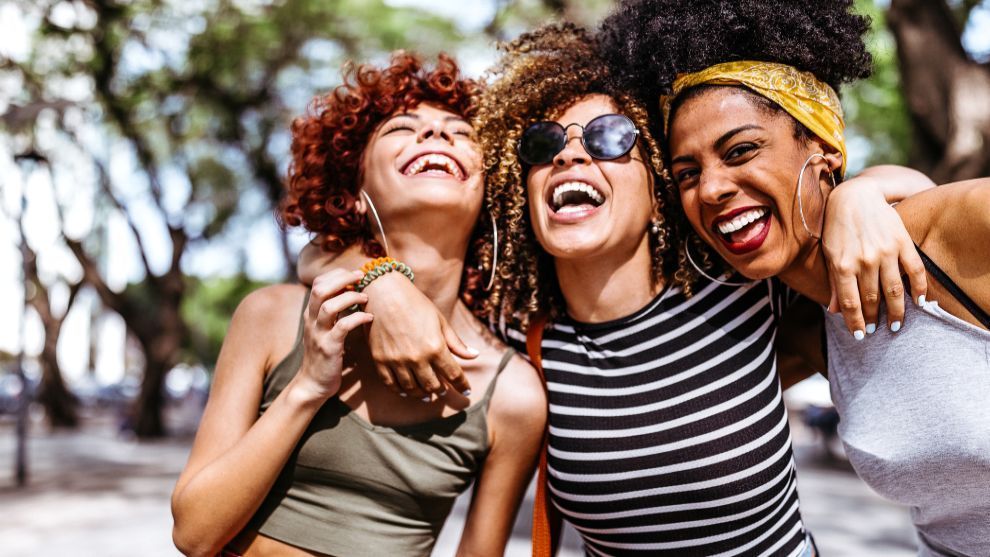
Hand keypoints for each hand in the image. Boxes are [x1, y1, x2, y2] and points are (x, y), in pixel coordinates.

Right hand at [293, 269, 372, 401]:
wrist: (312, 384)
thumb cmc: (324, 356)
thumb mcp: (324, 330)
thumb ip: (333, 314)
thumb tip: (351, 294)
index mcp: (310, 314)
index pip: (317, 284)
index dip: (335, 275)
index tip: (353, 274)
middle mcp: (311, 321)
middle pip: (319, 289)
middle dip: (341, 279)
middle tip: (360, 276)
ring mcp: (318, 334)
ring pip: (329, 306)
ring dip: (349, 297)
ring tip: (365, 297)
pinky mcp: (328, 348)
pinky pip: (342, 327)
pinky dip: (357, 318)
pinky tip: (369, 318)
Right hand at [361, 273, 476, 399]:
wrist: (384, 293)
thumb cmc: (415, 304)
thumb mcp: (440, 321)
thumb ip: (456, 342)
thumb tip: (475, 356)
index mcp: (435, 347)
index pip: (453, 374)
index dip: (462, 385)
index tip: (466, 390)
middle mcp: (416, 358)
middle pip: (433, 385)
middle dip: (441, 390)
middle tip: (444, 391)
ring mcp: (396, 361)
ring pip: (412, 389)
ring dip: (422, 394)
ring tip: (427, 395)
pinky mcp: (380, 361)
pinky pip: (391, 384)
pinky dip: (401, 391)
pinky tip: (407, 392)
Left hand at [823, 179, 926, 336]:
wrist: (856, 197)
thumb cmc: (837, 227)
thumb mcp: (830, 254)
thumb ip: (833, 283)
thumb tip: (834, 311)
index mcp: (842, 265)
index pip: (850, 303)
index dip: (855, 322)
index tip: (859, 335)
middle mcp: (864, 261)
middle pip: (872, 299)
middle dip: (874, 319)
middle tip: (876, 331)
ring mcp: (885, 252)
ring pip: (894, 290)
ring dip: (896, 311)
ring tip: (896, 325)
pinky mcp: (902, 243)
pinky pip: (915, 270)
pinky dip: (919, 289)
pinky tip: (919, 302)